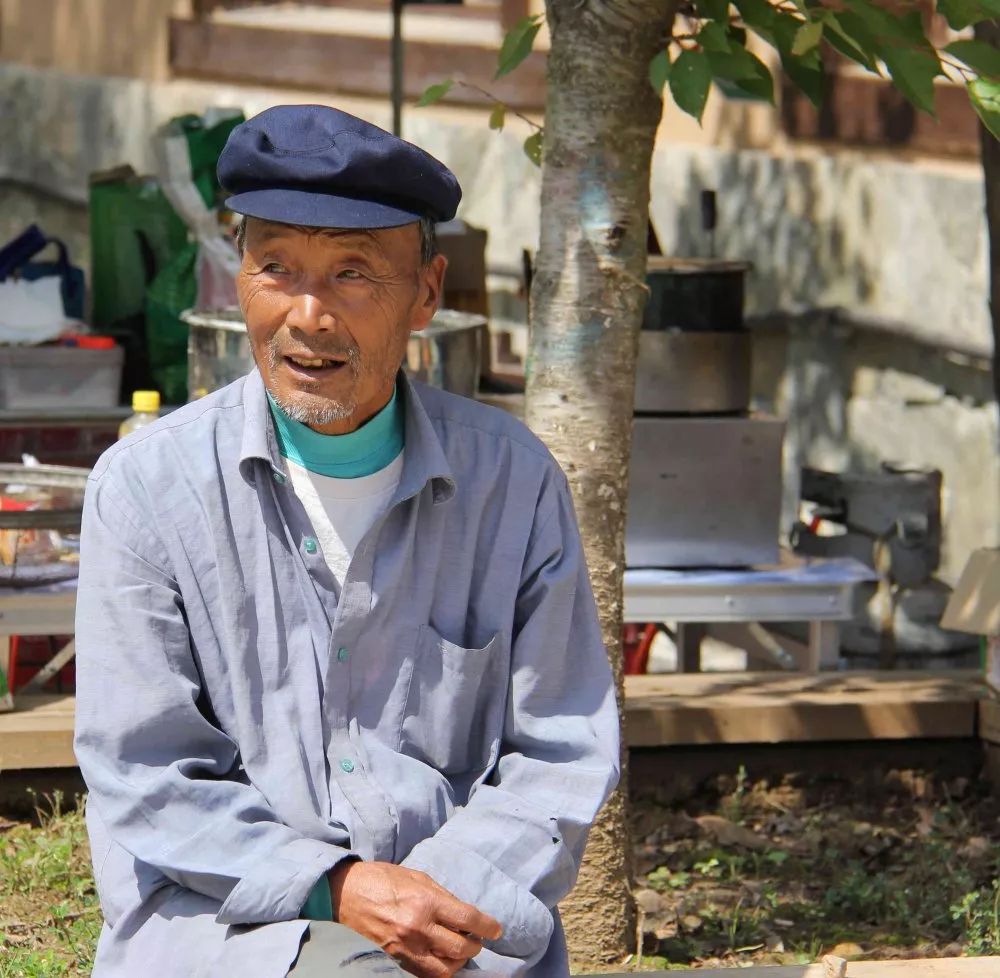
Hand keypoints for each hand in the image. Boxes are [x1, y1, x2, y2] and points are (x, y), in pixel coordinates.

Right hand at [329, 861, 501, 977]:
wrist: (343, 894)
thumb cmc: (380, 879)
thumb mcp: (416, 876)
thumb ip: (441, 894)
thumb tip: (461, 911)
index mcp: (426, 901)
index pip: (468, 919)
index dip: (488, 926)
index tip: (496, 929)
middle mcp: (418, 928)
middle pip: (461, 948)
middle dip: (474, 946)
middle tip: (476, 940)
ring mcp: (405, 948)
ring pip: (445, 969)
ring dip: (458, 962)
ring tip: (459, 952)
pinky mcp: (394, 961)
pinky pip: (424, 974)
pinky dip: (437, 969)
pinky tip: (440, 960)